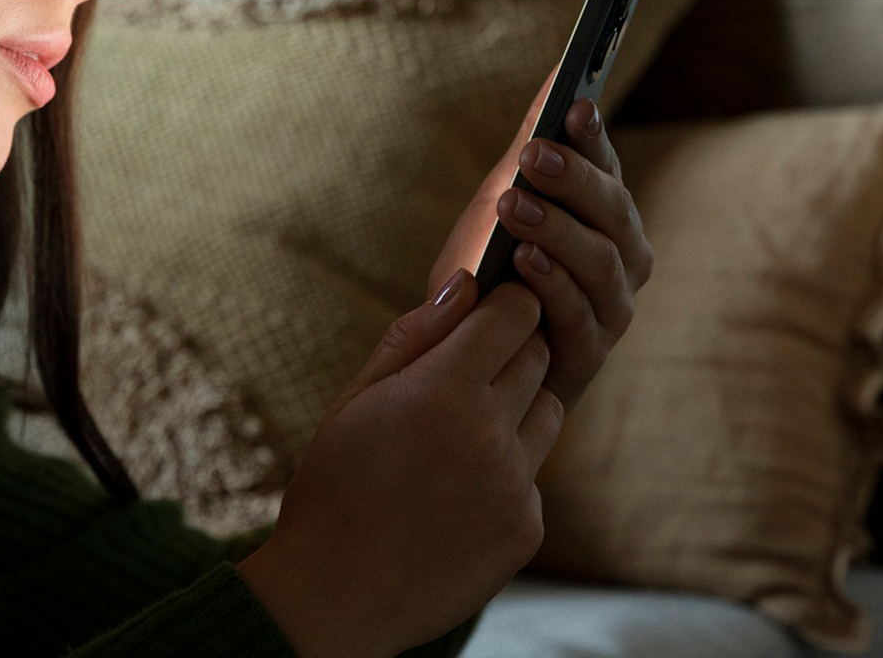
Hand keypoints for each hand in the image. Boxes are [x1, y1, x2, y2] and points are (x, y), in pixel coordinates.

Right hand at [236, 273, 559, 657]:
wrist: (335, 597)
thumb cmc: (335, 488)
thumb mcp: (357, 400)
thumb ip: (416, 336)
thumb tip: (466, 284)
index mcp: (442, 392)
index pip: (515, 314)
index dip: (507, 304)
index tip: (495, 308)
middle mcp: (489, 435)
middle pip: (538, 357)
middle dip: (512, 351)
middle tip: (471, 371)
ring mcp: (514, 486)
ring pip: (548, 413)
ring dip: (517, 410)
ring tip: (461, 436)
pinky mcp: (527, 529)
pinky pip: (534, 476)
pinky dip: (508, 474)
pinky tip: (458, 494)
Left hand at [430, 77, 654, 415]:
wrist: (465, 355)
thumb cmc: (492, 269)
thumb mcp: (503, 196)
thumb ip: (533, 139)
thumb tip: (560, 69)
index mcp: (607, 216)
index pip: (609, 168)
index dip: (595, 138)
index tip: (575, 107)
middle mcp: (623, 258)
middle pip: (613, 211)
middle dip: (573, 180)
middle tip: (532, 153)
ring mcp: (612, 308)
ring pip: (601, 261)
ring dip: (558, 230)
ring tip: (515, 206)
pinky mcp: (589, 353)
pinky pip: (579, 314)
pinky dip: (553, 285)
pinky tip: (523, 262)